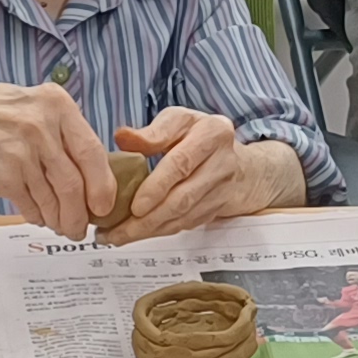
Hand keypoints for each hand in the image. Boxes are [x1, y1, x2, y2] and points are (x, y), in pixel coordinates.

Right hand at [0, 74, 116, 234]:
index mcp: (58, 106)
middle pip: (73, 185)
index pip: (92, 152)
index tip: (104, 206)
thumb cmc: (1, 111)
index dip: (103, 186)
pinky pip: (30, 207)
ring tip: (63, 226)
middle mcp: (41, 128)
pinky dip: (38, 216)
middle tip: (82, 227)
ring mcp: (20, 154)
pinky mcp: (2, 176)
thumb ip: (68, 133)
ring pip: (52, 201)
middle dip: (80, 215)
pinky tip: (40, 216)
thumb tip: (97, 178)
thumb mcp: (41, 105)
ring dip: (60, 221)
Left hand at [109, 108, 276, 239]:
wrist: (241, 163)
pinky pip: (186, 224)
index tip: (135, 206)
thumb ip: (152, 132)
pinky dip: (159, 232)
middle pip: (183, 197)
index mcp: (212, 133)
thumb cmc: (200, 136)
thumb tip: (122, 137)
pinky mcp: (217, 209)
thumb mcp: (178, 122)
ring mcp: (223, 189)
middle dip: (147, 219)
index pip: (181, 163)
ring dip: (149, 230)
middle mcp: (223, 162)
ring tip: (118, 235)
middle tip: (116, 229)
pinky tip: (137, 234)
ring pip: (183, 216)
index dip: (157, 187)